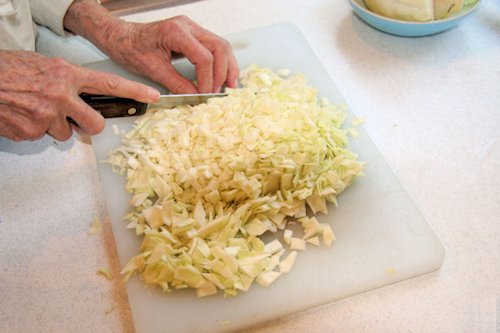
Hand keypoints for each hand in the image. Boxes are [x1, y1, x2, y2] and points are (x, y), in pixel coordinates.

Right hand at [0, 50, 159, 140]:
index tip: (152, 96)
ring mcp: (46, 116)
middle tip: (76, 119)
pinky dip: (34, 130)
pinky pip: (42, 137)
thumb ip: (68, 81)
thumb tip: (83, 94)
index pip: (110, 84)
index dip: (135, 91)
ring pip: (66, 134)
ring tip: (35, 110)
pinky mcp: (31, 132)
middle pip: (95, 124)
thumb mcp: (45, 66)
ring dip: (55, 126)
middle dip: (89, 126)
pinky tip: (22, 116)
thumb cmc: (8, 70)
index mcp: (66, 74)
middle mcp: (60, 95)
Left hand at [104, 16, 238, 93]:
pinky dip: (222, 63)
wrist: (121, 37)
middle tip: (220, 92)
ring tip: (229, 86)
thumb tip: (195, 96)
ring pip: (222, 46)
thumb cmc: (131, 48)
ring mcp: (192, 29)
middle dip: (224, 72)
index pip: (204, 57)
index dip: (208, 79)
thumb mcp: (152, 69)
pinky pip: (215, 47)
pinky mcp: (194, 35)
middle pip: (219, 47)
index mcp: (176, 32)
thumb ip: (176, 84)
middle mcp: (188, 26)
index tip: (205, 95)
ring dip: (228, 67)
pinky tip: (223, 76)